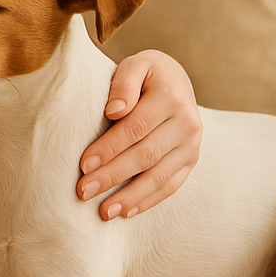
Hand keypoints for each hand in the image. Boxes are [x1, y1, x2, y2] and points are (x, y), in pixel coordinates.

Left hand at [77, 50, 201, 219]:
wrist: (178, 81)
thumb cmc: (147, 74)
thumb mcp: (136, 64)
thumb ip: (124, 83)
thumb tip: (113, 111)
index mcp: (171, 97)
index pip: (136, 128)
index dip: (109, 148)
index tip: (83, 165)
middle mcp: (187, 123)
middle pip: (146, 155)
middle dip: (113, 175)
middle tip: (85, 191)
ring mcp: (192, 145)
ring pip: (159, 176)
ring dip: (130, 196)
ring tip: (104, 211)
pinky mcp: (191, 161)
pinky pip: (170, 186)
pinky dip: (148, 200)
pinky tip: (126, 211)